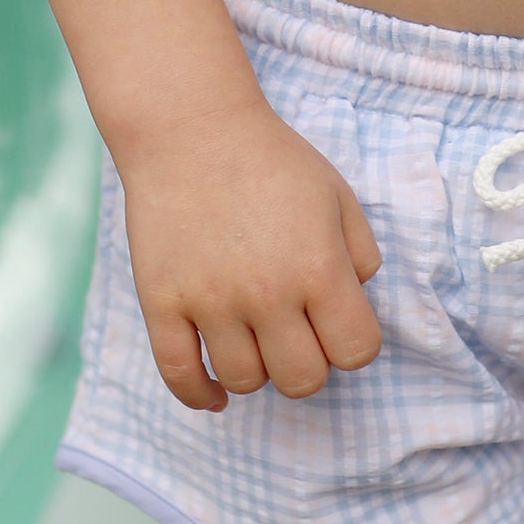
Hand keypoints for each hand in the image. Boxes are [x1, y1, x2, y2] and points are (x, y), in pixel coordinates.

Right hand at [117, 93, 383, 411]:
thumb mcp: (337, 195)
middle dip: (308, 363)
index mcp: (318, 268)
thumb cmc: (271, 159)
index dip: (353, 344)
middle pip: (302, 380)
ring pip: (245, 381)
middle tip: (297, 333)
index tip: (338, 324)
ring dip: (257, 369)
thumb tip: (356, 302)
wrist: (191, 129)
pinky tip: (216, 392)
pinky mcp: (162, 303)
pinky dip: (200, 395)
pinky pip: (179, 376)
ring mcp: (210, 302)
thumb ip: (360, 254)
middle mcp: (266, 294)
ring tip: (255, 339)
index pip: (356, 352)